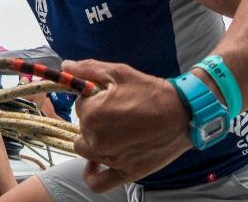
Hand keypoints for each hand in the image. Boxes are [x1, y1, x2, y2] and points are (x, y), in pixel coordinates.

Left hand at [62, 59, 193, 192]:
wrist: (183, 113)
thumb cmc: (151, 91)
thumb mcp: (119, 72)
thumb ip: (87, 69)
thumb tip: (65, 66)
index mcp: (91, 114)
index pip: (80, 105)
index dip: (94, 97)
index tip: (110, 95)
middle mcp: (96, 139)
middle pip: (82, 127)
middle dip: (94, 117)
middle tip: (118, 110)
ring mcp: (109, 159)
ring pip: (86, 150)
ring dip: (94, 139)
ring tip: (114, 129)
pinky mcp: (124, 172)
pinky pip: (98, 182)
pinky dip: (93, 174)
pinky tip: (95, 164)